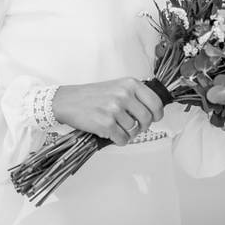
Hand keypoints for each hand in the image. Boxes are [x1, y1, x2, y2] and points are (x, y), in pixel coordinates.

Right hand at [50, 77, 165, 145]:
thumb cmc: (91, 95)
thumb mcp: (116, 86)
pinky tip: (111, 133)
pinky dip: (119, 140)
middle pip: (147, 119)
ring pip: (135, 131)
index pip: (156, 102)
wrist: (67, 101)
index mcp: (129, 84)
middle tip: (133, 126)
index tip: (154, 118)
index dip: (157, 114)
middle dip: (142, 126)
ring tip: (117, 127)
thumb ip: (134, 96)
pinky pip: (123, 139)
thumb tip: (152, 112)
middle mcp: (124, 95)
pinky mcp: (106, 124)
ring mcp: (115, 109)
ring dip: (128, 133)